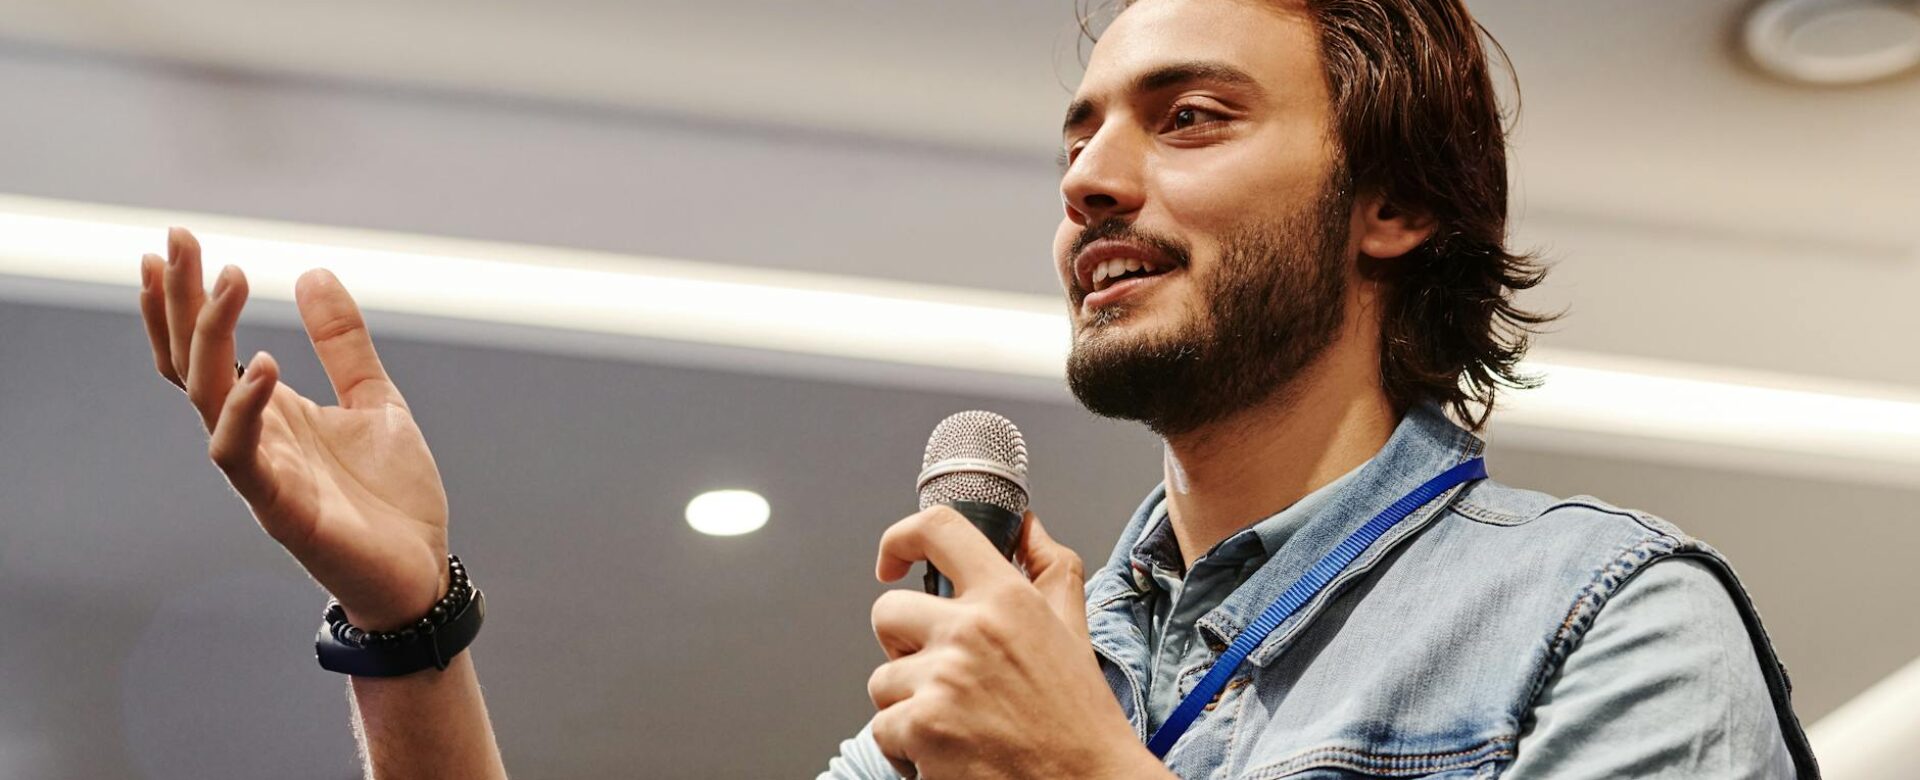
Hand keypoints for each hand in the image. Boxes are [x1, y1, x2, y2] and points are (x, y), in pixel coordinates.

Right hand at [138, 227, 449, 630]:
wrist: (419, 573)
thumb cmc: (391, 496)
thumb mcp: (375, 400)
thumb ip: (342, 344)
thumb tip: (313, 272)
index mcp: (271, 411)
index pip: (207, 349)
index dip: (187, 299)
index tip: (177, 240)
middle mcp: (253, 436)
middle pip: (192, 362)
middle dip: (181, 301)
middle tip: (178, 238)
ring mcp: (261, 473)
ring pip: (207, 398)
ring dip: (210, 337)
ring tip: (230, 278)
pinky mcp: (279, 508)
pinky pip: (241, 455)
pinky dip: (245, 410)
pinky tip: (264, 365)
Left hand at [867, 508, 1168, 778]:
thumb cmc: (1078, 715)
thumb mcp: (1073, 627)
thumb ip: (1049, 566)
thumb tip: (1025, 525)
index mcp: (1008, 597)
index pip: (939, 529)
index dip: (901, 538)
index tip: (892, 562)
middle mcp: (972, 630)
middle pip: (887, 611)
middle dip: (903, 645)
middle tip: (940, 672)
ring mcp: (943, 679)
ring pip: (882, 677)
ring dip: (908, 702)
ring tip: (957, 720)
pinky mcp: (922, 727)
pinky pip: (882, 725)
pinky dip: (906, 745)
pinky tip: (949, 750)